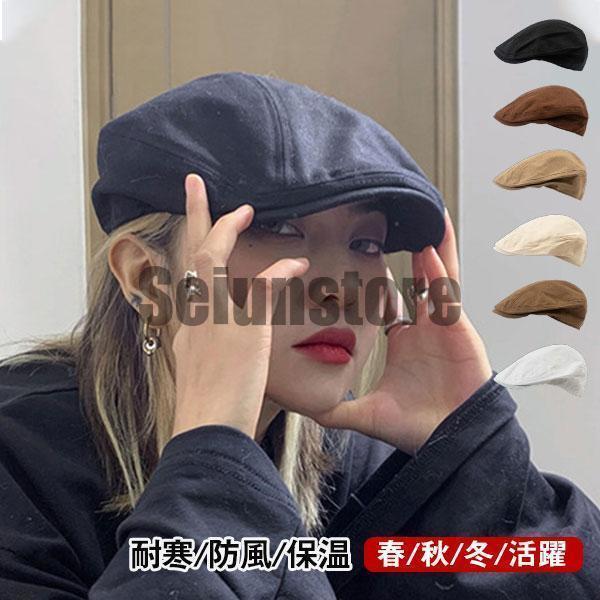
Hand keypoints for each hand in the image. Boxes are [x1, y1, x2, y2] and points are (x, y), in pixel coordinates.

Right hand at [170, 174, 309, 440]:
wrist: (207, 431)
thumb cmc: (208, 413)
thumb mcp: (202, 380)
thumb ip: (212, 359)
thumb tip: (226, 358)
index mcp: (187, 328)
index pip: (186, 278)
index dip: (189, 250)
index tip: (195, 231)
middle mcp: (195, 315)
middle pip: (189, 254)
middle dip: (191, 214)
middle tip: (194, 183)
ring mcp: (215, 317)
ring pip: (213, 257)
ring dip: (228, 227)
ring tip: (244, 208)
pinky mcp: (243, 326)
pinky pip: (262, 285)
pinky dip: (281, 270)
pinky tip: (297, 262)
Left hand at [311, 208, 492, 453]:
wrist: (453, 440)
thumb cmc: (417, 426)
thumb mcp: (366, 414)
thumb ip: (336, 409)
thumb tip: (305, 409)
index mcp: (403, 341)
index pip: (389, 303)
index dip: (376, 283)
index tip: (357, 262)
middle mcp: (423, 328)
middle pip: (417, 281)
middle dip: (411, 253)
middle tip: (397, 223)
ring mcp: (442, 325)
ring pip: (436, 278)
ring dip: (431, 248)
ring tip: (424, 215)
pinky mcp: (458, 328)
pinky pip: (446, 292)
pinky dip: (439, 270)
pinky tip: (429, 247)